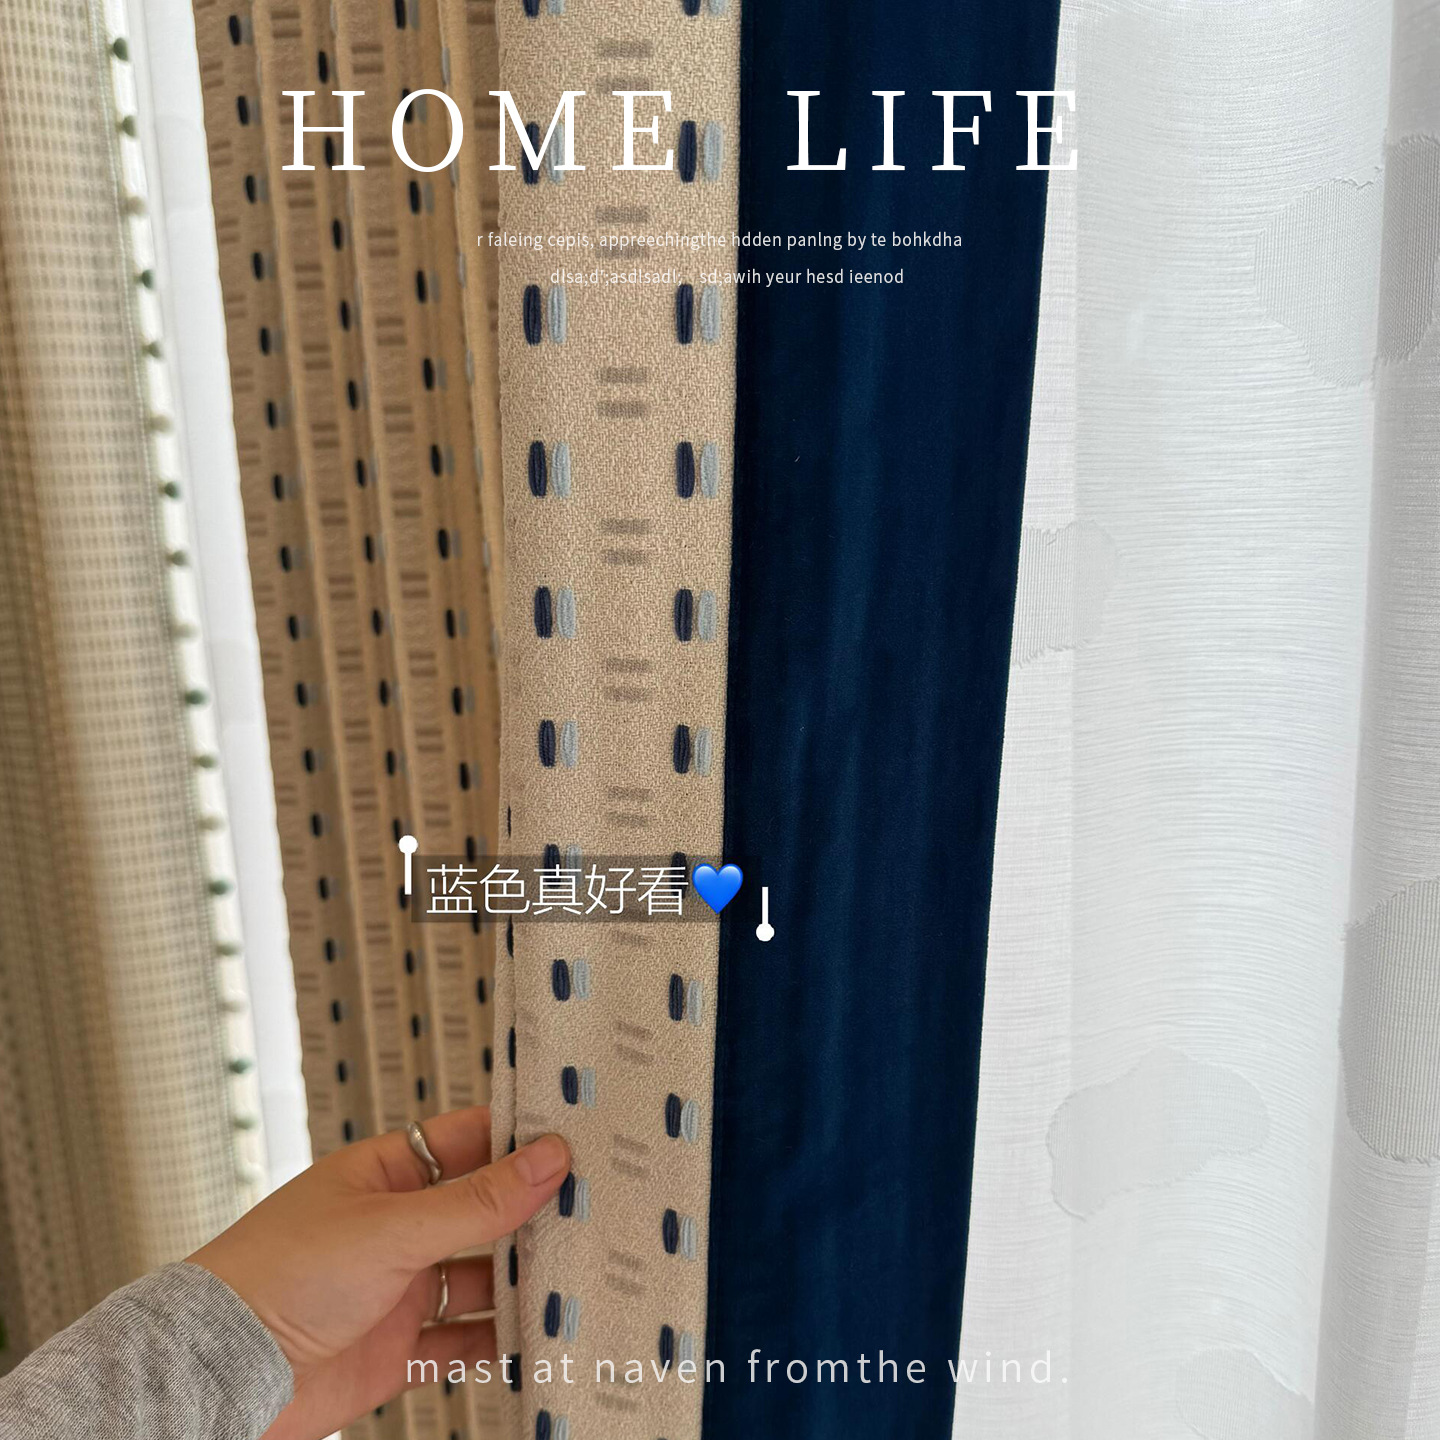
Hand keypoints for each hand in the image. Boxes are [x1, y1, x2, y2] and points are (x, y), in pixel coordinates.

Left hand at [190, 1105, 568, 1439]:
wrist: (222, 1375)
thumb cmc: (279, 1275)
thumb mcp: (392, 1228)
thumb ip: (475, 1201)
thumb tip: (548, 1157)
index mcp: (385, 1174)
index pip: (467, 1142)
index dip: (519, 1138)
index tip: (576, 1136)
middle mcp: (396, 1226)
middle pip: (482, 1212)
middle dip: (532, 1212)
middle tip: (598, 1205)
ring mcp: (399, 1288)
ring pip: (480, 1277)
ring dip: (523, 1278)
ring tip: (582, 1271)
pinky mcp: (399, 1349)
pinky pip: (464, 1339)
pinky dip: (501, 1340)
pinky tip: (538, 1334)